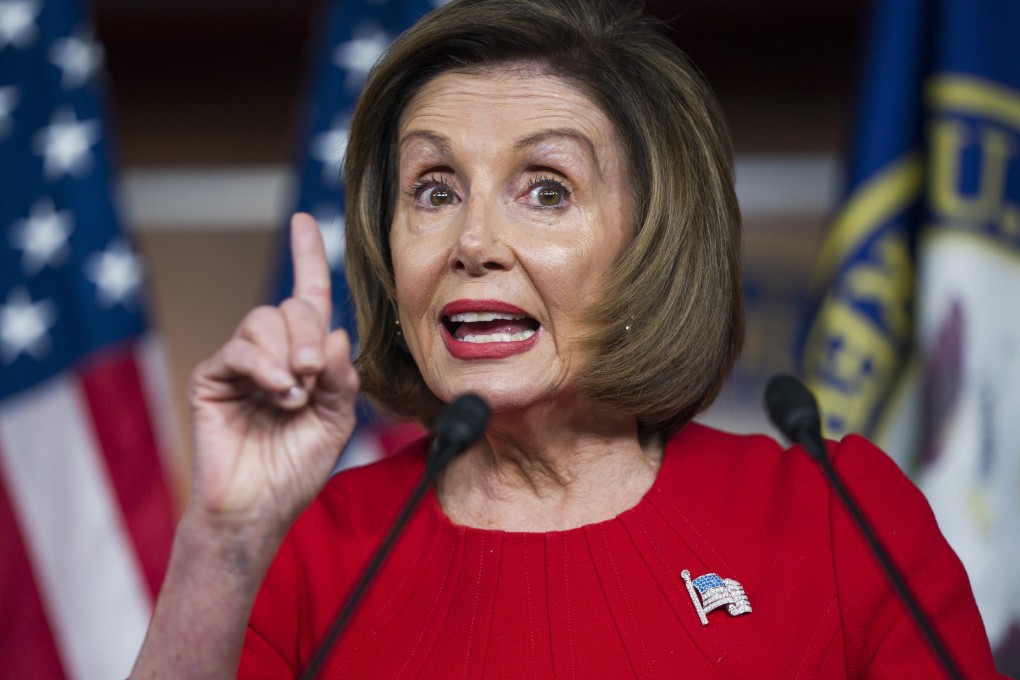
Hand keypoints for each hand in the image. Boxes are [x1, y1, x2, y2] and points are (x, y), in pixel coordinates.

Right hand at [187, 213, 358, 537]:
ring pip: (264, 319)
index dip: (306, 256)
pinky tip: (279, 392)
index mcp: (305, 357)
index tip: (303, 221)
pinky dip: (264, 366)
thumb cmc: (297, 467)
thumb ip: (343, 378)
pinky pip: (239, 349)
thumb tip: (337, 333)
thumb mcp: (338, 421)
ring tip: (295, 394)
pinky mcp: (213, 377)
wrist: (260, 508)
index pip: (307, 296)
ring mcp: (240, 363)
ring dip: (288, 353)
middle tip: (314, 377)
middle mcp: (272, 353)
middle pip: (291, 306)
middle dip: (309, 336)